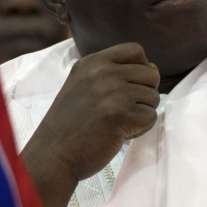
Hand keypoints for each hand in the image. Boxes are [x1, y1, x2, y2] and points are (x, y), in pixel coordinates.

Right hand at [21, 42, 160, 206]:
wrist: (53, 155)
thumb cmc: (70, 124)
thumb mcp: (82, 84)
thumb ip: (111, 73)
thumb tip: (153, 68)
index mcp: (92, 62)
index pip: (135, 50)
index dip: (142, 68)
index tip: (131, 86)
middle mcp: (103, 72)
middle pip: (150, 74)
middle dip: (144, 94)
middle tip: (122, 111)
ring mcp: (113, 93)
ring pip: (153, 97)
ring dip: (141, 113)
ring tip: (116, 124)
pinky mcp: (121, 116)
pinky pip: (151, 117)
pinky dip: (140, 129)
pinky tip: (118, 134)